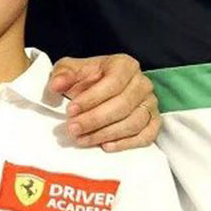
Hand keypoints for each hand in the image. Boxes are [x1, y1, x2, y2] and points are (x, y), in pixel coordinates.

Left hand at [45, 54, 159, 151]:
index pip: (113, 83)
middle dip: (95, 120)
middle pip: (123, 105)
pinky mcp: (153, 122)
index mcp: (125, 65)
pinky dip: (126, 143)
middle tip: (73, 129)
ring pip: (133, 123)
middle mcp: (142, 83)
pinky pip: (145, 136)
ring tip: (83, 139)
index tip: (70, 110)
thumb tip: (57, 85)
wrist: (99, 88)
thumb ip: (63, 75)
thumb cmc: (86, 78)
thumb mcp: (71, 70)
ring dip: (105, 134)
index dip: (91, 99)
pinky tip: (105, 146)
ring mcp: (150, 103)